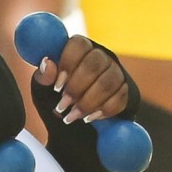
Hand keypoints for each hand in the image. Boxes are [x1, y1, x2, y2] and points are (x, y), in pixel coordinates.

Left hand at [31, 39, 139, 171]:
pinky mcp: (127, 91)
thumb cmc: (57, 101)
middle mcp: (101, 56)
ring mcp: (116, 72)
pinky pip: (121, 97)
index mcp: (80, 49)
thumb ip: (44, 77)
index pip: (79, 44)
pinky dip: (104, 110)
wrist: (75, 127)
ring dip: (89, 101)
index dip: (67, 64)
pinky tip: (90, 118)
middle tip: (62, 106)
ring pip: (109, 81)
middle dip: (77, 87)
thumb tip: (47, 63)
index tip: (57, 86)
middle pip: (95, 62)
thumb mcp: (44, 90)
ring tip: (72, 117)